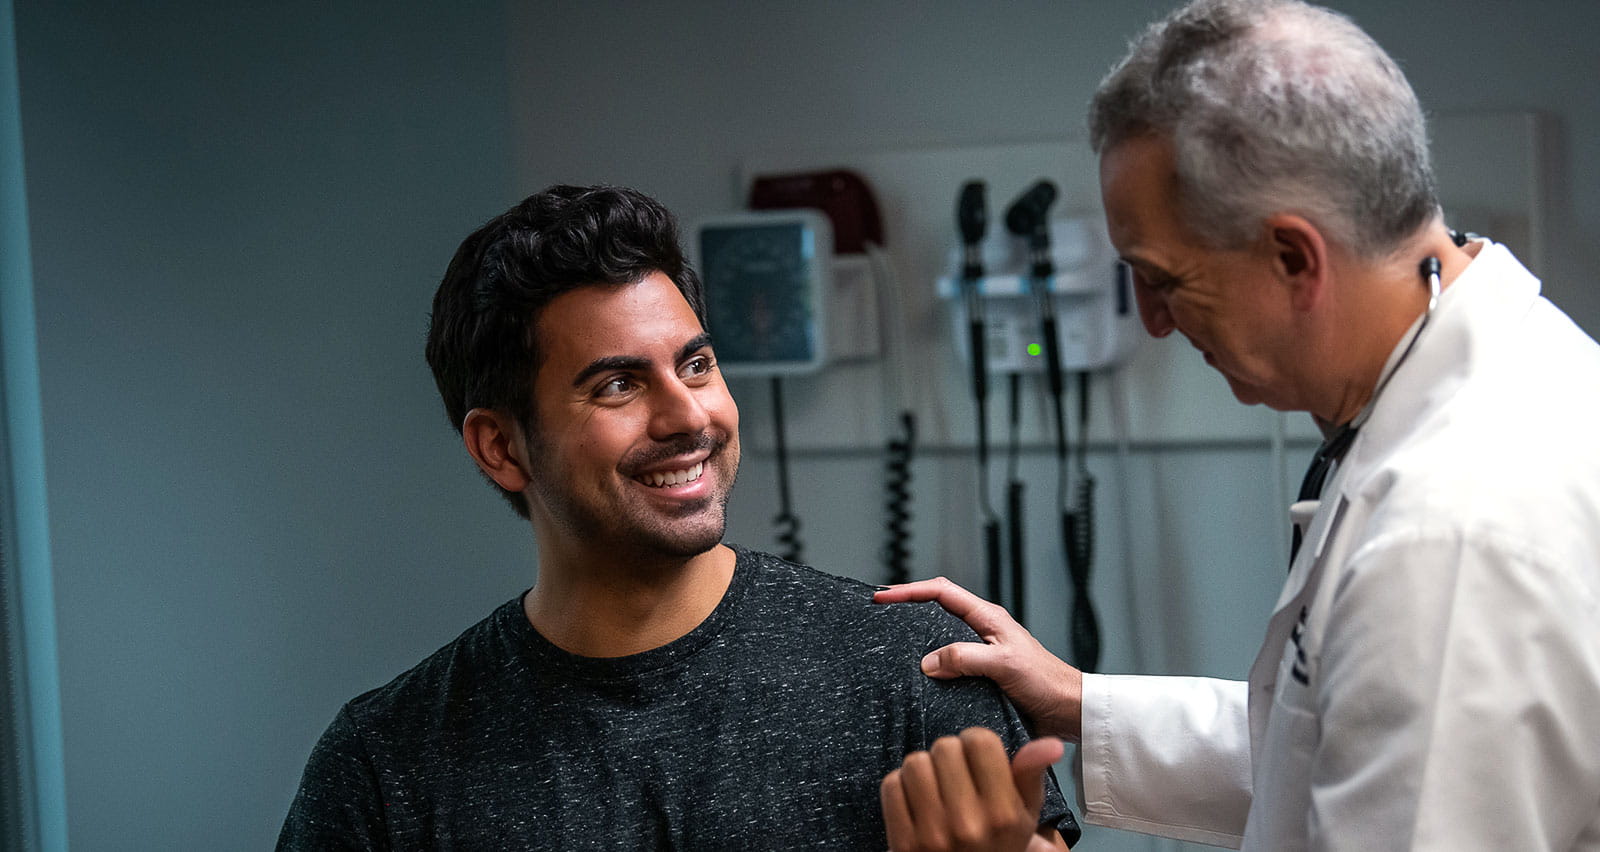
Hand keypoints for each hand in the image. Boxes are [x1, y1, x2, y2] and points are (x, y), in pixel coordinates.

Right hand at [875, 578, 1083, 740]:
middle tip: (878, 614)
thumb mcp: (1004, 664)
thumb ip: (965, 658)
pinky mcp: (981, 675)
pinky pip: (947, 664)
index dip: (909, 591)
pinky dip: (929, 665)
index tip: (882, 597)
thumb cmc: (1046, 682)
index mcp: (988, 617)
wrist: (1069, 710)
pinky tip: (914, 678)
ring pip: (939, 637)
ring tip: (888, 642)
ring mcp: (981, 653)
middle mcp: (982, 630)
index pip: (941, 592)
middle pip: (935, 609)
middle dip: (906, 606)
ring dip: (915, 637)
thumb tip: (927, 662)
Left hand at [881, 728, 1067, 851]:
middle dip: (949, 755)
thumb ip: (1032, 774)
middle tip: (956, 776)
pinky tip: (916, 802)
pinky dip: (901, 788)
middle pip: (944, 746)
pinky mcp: (903, 843)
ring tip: (936, 787)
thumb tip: (1052, 743)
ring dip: (923, 769)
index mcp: (1004, 813)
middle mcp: (969, 824)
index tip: (977, 758)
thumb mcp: (1025, 813)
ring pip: (914, 762)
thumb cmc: (998, 841)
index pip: (979, 740)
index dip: (976, 742)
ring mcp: (933, 835)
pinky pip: (891, 786)